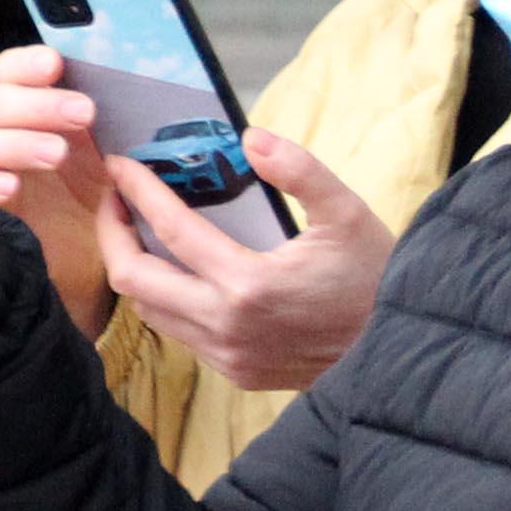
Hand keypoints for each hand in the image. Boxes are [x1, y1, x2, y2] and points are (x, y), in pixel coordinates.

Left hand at [99, 130, 393, 393]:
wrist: (399, 350)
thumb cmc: (374, 277)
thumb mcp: (347, 213)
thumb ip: (300, 171)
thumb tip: (251, 138)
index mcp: (250, 285)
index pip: (171, 231)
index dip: (137, 192)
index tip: (120, 165)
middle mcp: (227, 326)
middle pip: (133, 279)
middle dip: (111, 232)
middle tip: (114, 198)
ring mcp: (226, 355)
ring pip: (149, 310)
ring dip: (134, 267)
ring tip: (136, 228)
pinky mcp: (233, 372)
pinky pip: (177, 332)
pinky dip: (164, 297)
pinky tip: (175, 269)